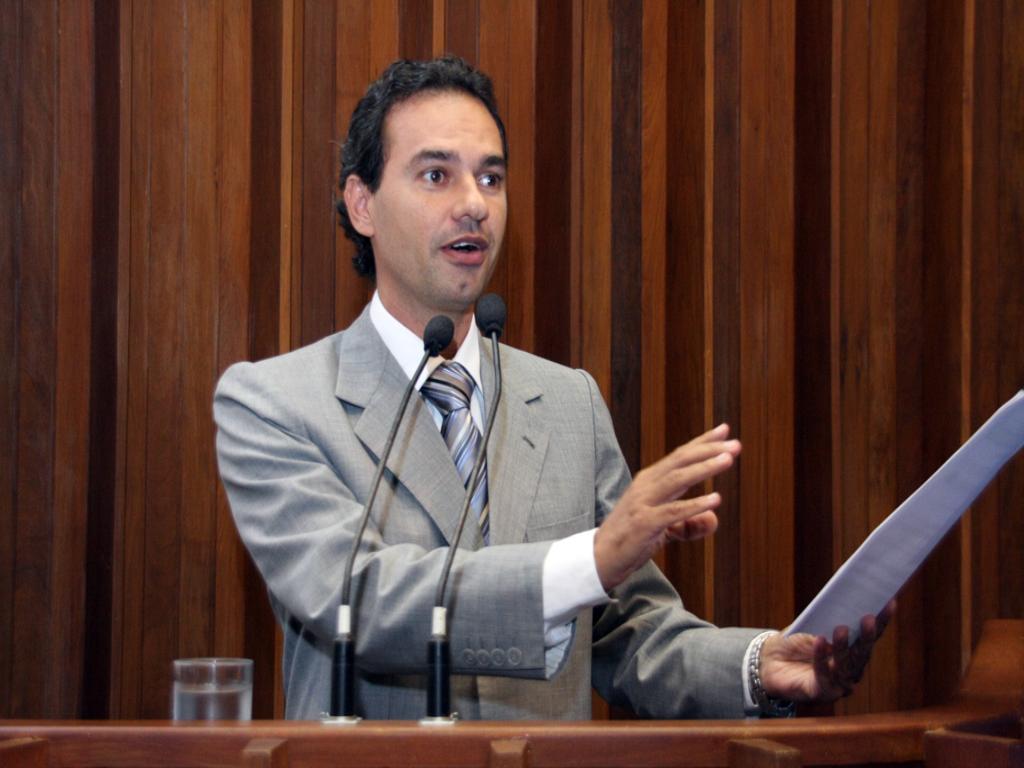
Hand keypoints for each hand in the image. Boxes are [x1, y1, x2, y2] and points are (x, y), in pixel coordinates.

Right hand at [593, 424, 740, 590]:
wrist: (600, 557)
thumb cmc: (631, 538)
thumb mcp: (664, 529)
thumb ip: (688, 523)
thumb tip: (714, 519)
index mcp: (649, 481)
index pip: (679, 456)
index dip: (702, 442)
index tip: (724, 430)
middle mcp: (646, 486)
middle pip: (680, 461)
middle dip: (708, 450)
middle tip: (734, 445)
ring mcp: (643, 503)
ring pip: (677, 479)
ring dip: (704, 468)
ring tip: (727, 460)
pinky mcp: (644, 524)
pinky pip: (673, 512)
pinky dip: (694, 504)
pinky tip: (715, 499)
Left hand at [759, 601, 894, 701]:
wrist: (768, 661)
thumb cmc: (795, 641)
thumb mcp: (813, 625)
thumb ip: (830, 618)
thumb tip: (847, 599)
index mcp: (854, 652)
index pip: (872, 636)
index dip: (882, 620)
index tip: (889, 601)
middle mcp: (851, 670)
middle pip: (862, 653)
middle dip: (866, 635)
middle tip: (868, 617)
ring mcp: (838, 684)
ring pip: (846, 665)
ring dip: (843, 647)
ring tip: (840, 628)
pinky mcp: (821, 693)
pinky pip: (823, 674)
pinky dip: (821, 657)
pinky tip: (819, 640)